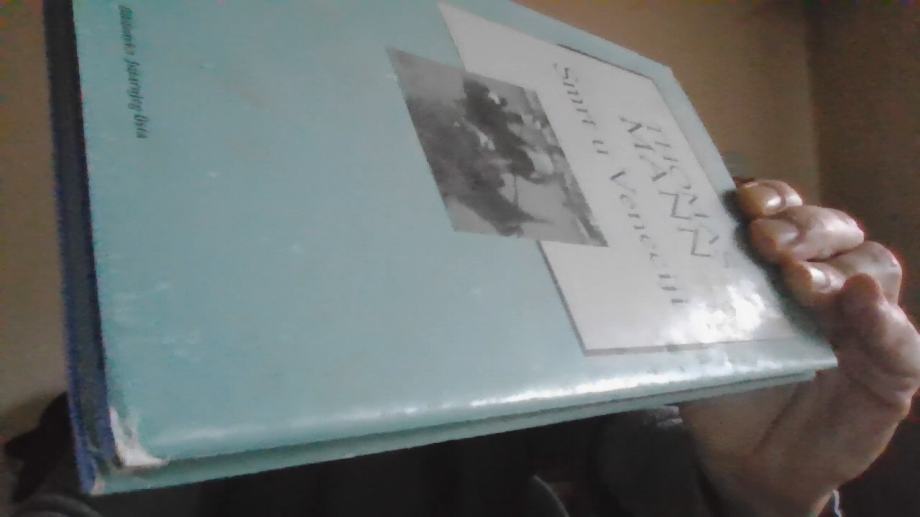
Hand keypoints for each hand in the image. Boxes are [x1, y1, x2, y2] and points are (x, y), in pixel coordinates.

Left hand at [681, 180, 919, 515]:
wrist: (750, 460)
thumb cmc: (726, 389)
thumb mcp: (702, 342)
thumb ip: (697, 304)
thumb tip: (664, 260)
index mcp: (779, 264)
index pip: (786, 212)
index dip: (772, 196)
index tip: (743, 200)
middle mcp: (826, 281)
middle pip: (833, 230)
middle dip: (801, 226)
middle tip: (766, 240)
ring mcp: (864, 319)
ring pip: (871, 266)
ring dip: (834, 266)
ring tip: (797, 279)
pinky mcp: (892, 367)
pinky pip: (900, 336)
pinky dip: (882, 316)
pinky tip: (861, 301)